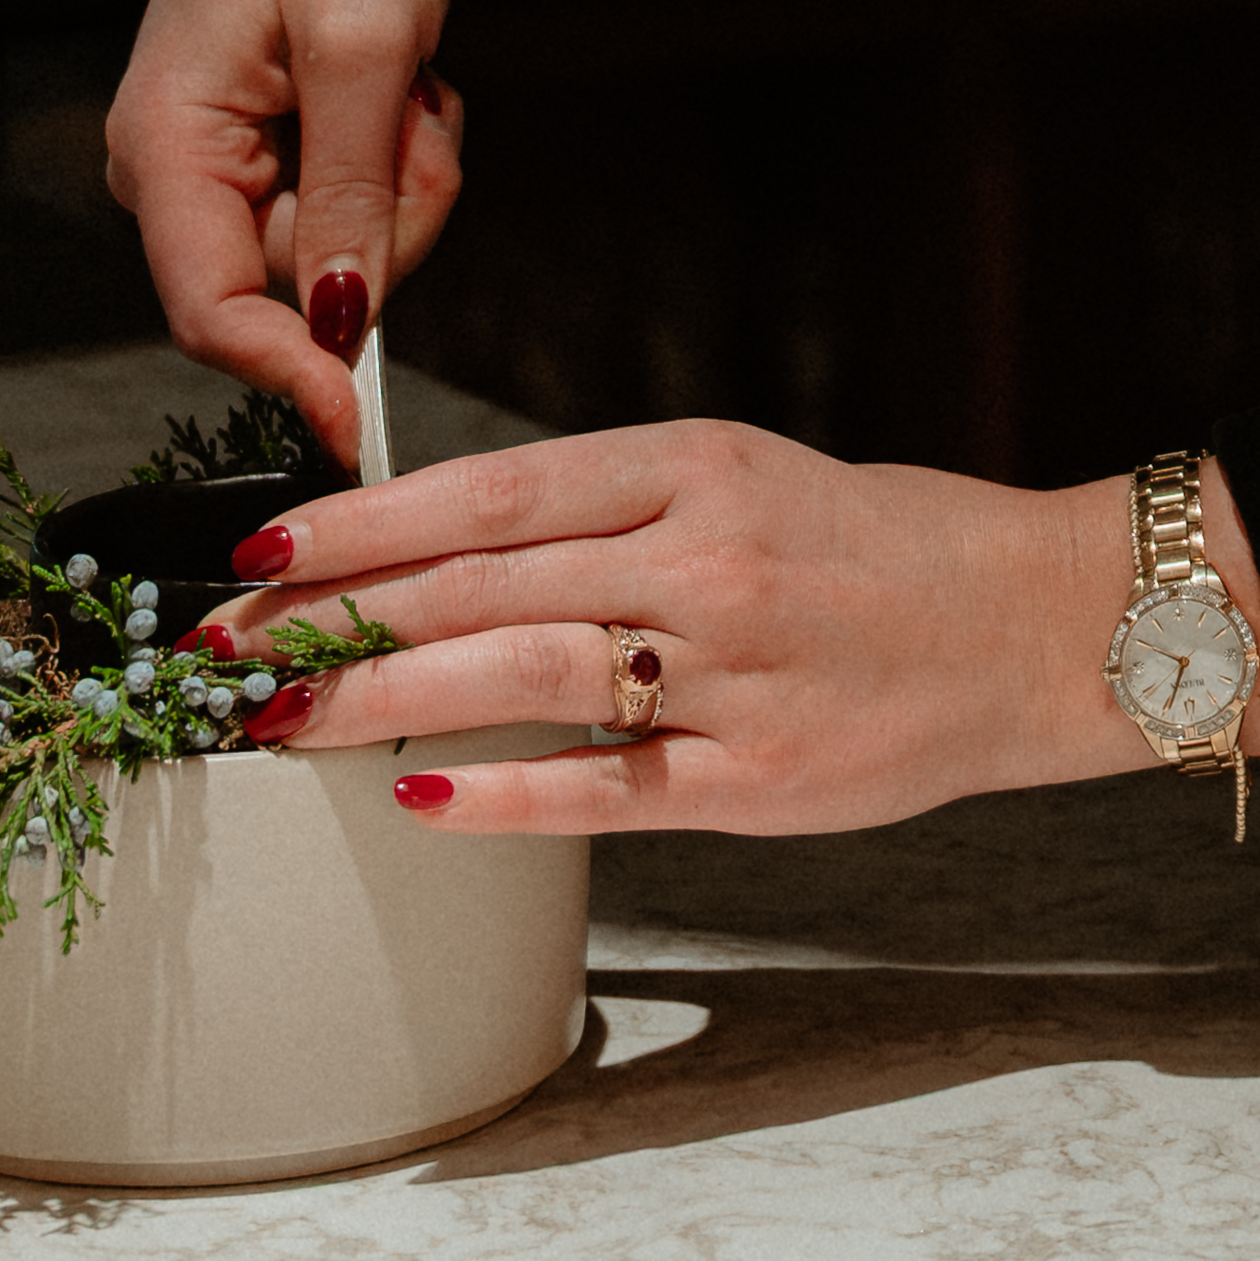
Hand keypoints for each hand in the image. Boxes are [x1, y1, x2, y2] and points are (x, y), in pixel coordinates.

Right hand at [105, 0, 521, 439]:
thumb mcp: (366, 47)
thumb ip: (350, 194)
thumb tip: (337, 325)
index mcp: (160, 141)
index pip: (207, 312)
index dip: (283, 375)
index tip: (357, 425)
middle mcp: (173, 165)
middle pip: (289, 289)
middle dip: (382, 224)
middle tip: (421, 114)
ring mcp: (223, 160)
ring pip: (336, 254)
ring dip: (404, 182)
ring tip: (410, 80)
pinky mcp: (275, 148)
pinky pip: (354, 208)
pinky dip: (401, 158)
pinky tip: (403, 82)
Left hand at [192, 419, 1135, 835]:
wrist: (1041, 621)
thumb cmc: (883, 544)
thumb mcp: (744, 476)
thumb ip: (609, 509)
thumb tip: (445, 543)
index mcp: (696, 465)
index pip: (490, 490)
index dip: (361, 518)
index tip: (256, 543)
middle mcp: (707, 557)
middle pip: (480, 585)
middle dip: (331, 614)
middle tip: (218, 647)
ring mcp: (736, 672)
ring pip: (524, 675)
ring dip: (383, 697)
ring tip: (281, 718)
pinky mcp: (765, 779)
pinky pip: (611, 788)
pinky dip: (507, 793)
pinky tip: (418, 795)